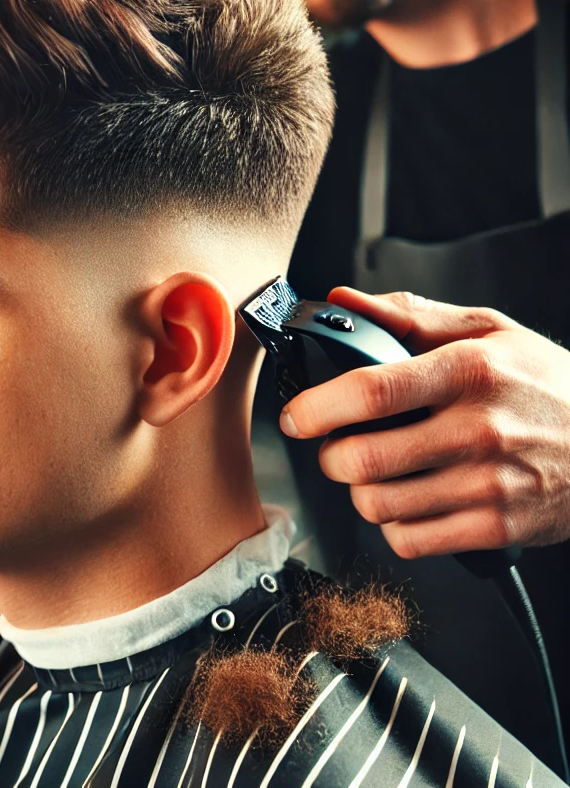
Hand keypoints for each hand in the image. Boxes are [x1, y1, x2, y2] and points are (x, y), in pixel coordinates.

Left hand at [279, 288, 569, 558]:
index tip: (296, 414)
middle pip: (363, 458)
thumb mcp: (487, 331)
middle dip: (330, 455)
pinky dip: (394, 525)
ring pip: (378, 504)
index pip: (371, 391)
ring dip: (359, 491)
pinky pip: (410, 540)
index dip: (317, 406)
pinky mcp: (498, 528)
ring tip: (376, 472)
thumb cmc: (545, 382)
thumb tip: (343, 301)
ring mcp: (489, 484)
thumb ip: (408, 314)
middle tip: (337, 445)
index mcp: (468, 370)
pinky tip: (408, 502)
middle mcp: (478, 429)